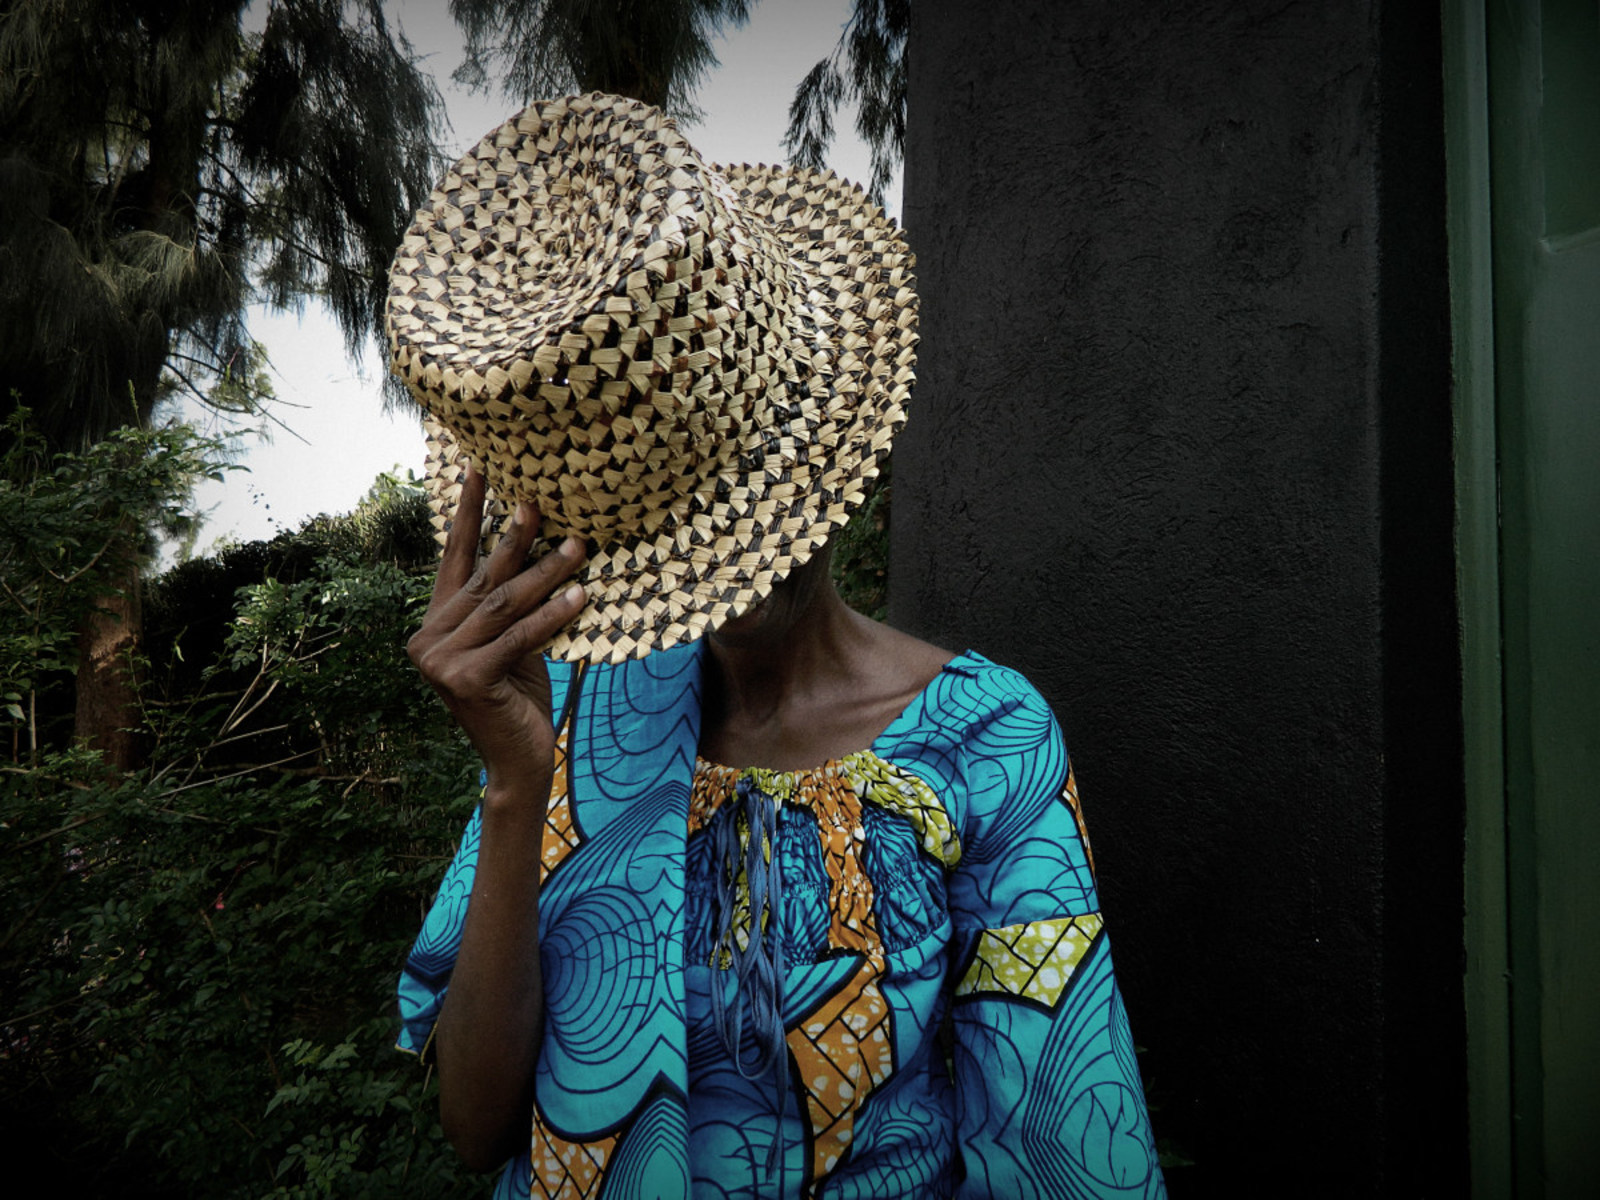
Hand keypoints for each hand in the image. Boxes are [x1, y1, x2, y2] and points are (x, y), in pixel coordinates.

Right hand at [406, 466, 585, 790]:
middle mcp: (429, 637)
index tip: (479, 466)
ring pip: (504, 603)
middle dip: (517, 538)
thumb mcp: (512, 642)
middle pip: (484, 575)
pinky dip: (553, 615)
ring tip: (580, 547)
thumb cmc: (519, 696)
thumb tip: (545, 543)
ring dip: (547, 573)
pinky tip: (581, 596)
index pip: (454, 556)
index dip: (467, 511)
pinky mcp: (465, 680)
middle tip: (543, 502)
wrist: (518, 759)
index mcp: (436, 622)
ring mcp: (441, 661)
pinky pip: (519, 637)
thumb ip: (509, 605)